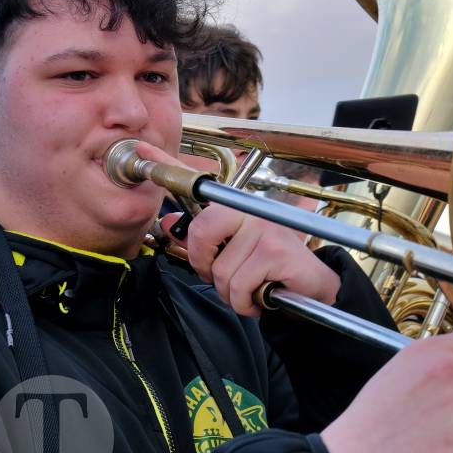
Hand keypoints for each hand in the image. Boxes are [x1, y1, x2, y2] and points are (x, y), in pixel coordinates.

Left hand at [136, 141, 338, 316]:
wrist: (311, 288)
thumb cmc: (267, 270)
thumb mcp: (230, 254)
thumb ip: (201, 239)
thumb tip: (169, 222)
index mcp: (234, 209)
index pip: (196, 183)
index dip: (165, 164)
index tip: (140, 150)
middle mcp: (248, 210)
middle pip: (202, 234)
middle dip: (206, 266)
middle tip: (225, 276)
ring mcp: (264, 229)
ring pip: (221, 271)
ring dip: (232, 293)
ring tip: (252, 288)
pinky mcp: (276, 251)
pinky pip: (240, 285)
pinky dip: (246, 302)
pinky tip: (263, 296)